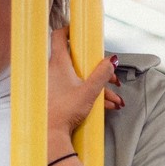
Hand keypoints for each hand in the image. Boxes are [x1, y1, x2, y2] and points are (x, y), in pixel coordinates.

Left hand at [46, 27, 123, 157]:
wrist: (50, 135)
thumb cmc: (65, 111)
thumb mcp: (90, 91)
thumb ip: (102, 74)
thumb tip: (112, 60)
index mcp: (59, 64)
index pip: (59, 36)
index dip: (69, 30)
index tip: (80, 31)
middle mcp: (54, 71)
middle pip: (78, 62)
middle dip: (98, 70)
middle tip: (111, 77)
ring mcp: (54, 85)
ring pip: (79, 79)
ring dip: (99, 87)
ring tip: (114, 100)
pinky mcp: (56, 98)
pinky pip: (75, 91)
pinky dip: (90, 96)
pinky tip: (106, 106)